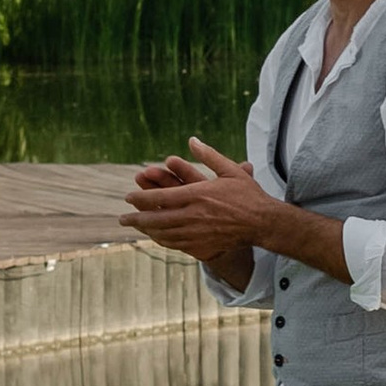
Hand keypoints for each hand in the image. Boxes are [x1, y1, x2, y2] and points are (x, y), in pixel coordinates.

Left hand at [125, 140, 271, 264]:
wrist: (263, 222)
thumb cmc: (248, 195)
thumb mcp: (229, 170)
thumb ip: (208, 155)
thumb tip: (192, 139)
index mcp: (197, 194)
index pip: (159, 197)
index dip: (140, 198)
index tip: (129, 197)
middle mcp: (193, 215)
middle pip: (155, 219)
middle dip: (135, 219)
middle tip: (122, 219)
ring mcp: (197, 233)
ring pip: (163, 234)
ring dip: (146, 230)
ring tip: (136, 227)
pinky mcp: (203, 245)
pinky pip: (176, 244)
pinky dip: (162, 240)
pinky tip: (156, 237)